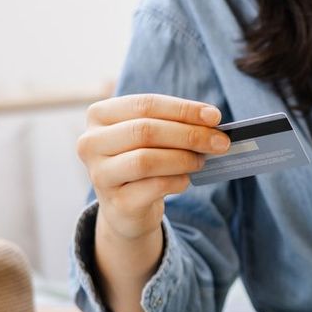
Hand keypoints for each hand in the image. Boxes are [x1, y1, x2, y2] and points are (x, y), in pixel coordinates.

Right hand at [77, 94, 229, 240]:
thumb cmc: (143, 160)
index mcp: (99, 115)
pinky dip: (178, 181)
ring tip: (201, 161)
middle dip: (189, 135)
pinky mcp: (115, 203)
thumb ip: (175, 123)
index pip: (145, 104)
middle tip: (220, 142)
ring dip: (183, 159)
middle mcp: (90, 143)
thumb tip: (212, 120)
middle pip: (145, 131)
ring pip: (146, 160)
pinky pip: (153, 187)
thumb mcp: (152, 136)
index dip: (183, 109)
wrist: (126, 207)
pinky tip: (186, 180)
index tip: (215, 116)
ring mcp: (99, 175)